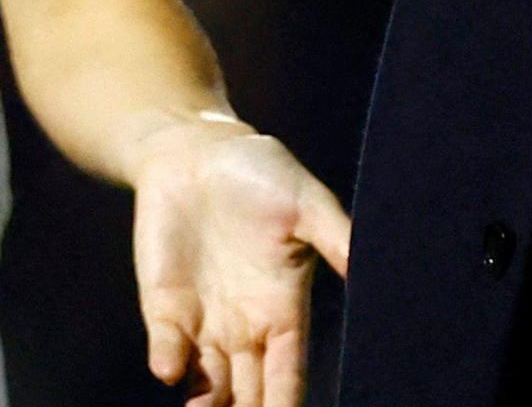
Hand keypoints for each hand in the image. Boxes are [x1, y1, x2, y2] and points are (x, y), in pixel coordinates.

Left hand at [130, 115, 352, 406]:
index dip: (288, 401)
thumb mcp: (307, 202)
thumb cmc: (260, 173)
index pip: (289, 373)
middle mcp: (244, 327)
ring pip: (208, 383)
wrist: (195, 150)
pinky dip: (169, 361)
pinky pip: (167, 346)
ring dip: (209, 403)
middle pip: (249, 392)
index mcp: (284, 311)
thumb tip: (368, 269)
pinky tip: (172, 369)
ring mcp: (202, 320)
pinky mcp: (163, 305)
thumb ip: (336, 238)